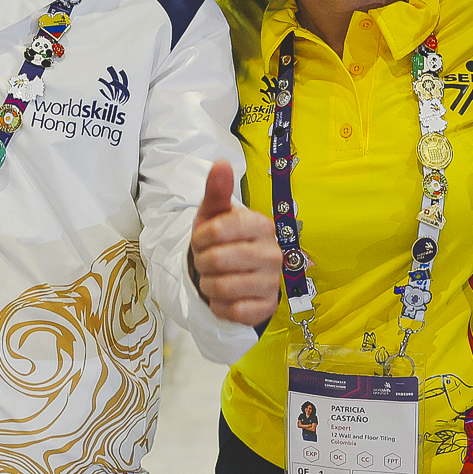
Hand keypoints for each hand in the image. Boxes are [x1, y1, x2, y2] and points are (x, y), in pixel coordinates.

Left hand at [189, 160, 281, 326]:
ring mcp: (272, 281)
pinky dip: (220, 306)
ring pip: (222, 287)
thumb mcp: (214, 214)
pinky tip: (225, 297)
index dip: (200, 237)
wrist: (232, 274)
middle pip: (216, 260)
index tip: (201, 239)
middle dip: (201, 263)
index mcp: (261, 225)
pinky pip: (233, 311)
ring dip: (208, 285)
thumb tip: (221, 162)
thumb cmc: (222, 240)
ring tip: (214, 278)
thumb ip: (217, 189)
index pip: (218, 230)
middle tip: (206, 261)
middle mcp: (272, 253)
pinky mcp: (267, 307)